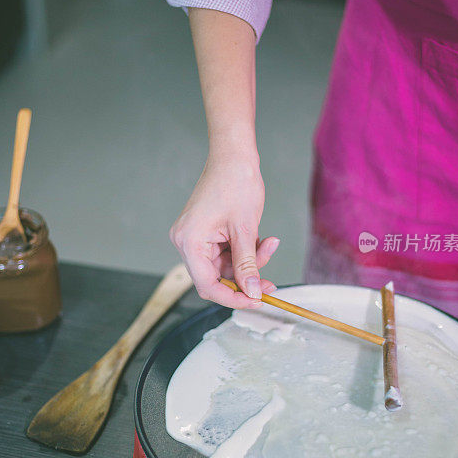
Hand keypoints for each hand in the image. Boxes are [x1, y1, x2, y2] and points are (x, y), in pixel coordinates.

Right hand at [170, 154, 278, 308]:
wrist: (234, 156)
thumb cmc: (235, 183)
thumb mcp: (245, 230)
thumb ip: (247, 264)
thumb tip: (251, 292)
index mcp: (189, 242)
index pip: (208, 285)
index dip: (232, 298)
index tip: (255, 301)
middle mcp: (187, 242)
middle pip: (216, 277)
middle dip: (245, 279)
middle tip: (269, 284)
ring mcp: (196, 237)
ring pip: (225, 266)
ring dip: (250, 262)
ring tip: (270, 244)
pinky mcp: (206, 232)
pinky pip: (226, 253)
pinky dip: (245, 251)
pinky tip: (262, 238)